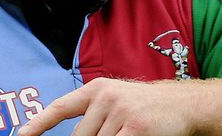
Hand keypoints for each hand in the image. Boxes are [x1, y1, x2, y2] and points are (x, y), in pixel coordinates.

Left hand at [16, 78, 195, 135]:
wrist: (183, 104)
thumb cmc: (145, 106)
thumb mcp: (116, 101)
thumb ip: (92, 115)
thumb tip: (74, 135)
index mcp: (96, 89)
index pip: (60, 108)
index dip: (38, 124)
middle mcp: (105, 97)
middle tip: (112, 133)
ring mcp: (120, 112)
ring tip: (126, 132)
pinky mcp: (135, 128)